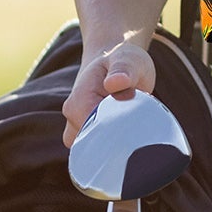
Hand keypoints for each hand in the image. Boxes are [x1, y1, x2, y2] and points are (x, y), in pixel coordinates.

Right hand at [62, 33, 158, 147]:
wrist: (113, 61)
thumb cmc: (122, 59)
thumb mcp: (128, 59)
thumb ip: (123, 70)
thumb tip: (115, 83)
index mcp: (79, 101)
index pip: (93, 132)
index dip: (117, 133)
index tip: (135, 126)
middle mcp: (73, 119)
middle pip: (95, 146)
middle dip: (117, 141)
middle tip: (138, 125)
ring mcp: (78, 129)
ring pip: (97, 152)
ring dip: (116, 144)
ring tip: (134, 125)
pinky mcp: (89, 136)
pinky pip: (101, 151)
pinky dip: (115, 146)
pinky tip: (129, 133)